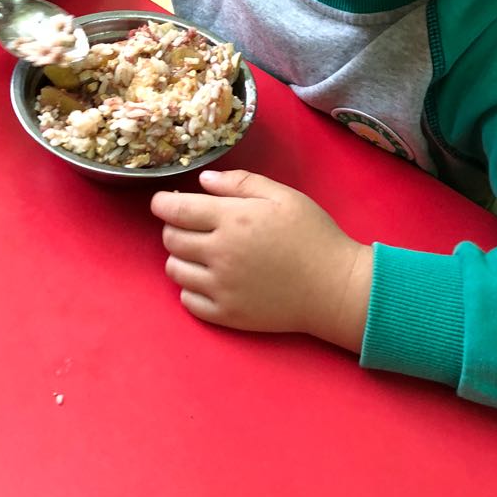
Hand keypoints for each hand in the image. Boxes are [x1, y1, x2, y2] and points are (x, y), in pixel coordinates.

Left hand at [151, 170, 372, 351]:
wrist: (334, 287)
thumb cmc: (312, 234)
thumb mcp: (283, 196)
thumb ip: (241, 183)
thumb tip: (203, 180)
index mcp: (232, 220)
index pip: (176, 210)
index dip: (162, 203)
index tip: (163, 201)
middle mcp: (219, 254)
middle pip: (171, 239)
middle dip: (173, 227)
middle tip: (190, 224)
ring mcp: (220, 288)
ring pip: (174, 270)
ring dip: (179, 257)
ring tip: (200, 252)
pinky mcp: (226, 315)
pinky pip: (188, 300)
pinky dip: (190, 287)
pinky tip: (208, 278)